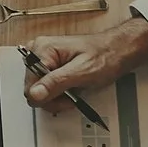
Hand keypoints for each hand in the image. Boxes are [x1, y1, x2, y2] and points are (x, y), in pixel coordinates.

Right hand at [21, 16, 147, 112]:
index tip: (67, 95)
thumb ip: (56, 83)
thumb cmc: (105, 57)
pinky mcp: (50, 67)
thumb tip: (34, 94)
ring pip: (40, 91)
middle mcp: (39, 52)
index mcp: (43, 49)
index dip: (49, 96)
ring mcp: (44, 60)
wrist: (117, 52)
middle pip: (33, 90)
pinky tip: (71, 88)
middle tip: (72, 94)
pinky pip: (47, 88)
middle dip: (54, 97)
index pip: (30, 86)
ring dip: (58, 97)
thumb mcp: (82, 72)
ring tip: (74, 90)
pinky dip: (59, 93)